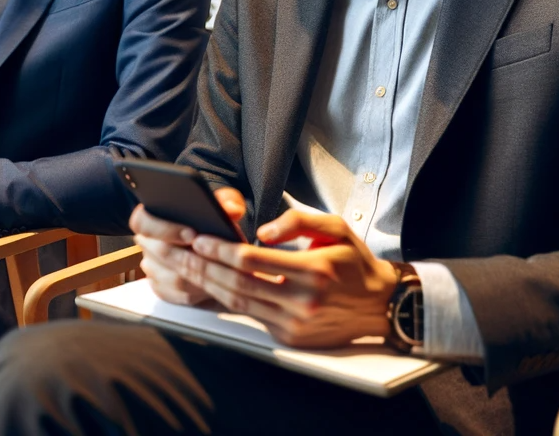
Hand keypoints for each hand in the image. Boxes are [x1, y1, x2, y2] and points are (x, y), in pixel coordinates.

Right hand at [132, 188, 248, 308]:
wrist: (206, 239)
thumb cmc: (208, 218)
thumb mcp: (218, 202)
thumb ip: (226, 200)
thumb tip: (232, 210)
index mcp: (149, 217)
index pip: (142, 222)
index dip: (164, 229)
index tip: (191, 233)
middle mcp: (147, 244)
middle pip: (159, 254)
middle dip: (190, 256)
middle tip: (214, 257)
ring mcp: (153, 268)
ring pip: (172, 279)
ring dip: (198, 277)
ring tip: (222, 272)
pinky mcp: (163, 289)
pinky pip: (178, 296)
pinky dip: (200, 292)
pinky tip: (217, 285)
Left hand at [187, 207, 397, 348]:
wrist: (381, 306)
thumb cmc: (354, 262)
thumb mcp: (335, 228)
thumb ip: (298, 221)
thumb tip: (261, 232)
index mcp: (313, 270)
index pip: (252, 260)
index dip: (220, 248)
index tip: (198, 236)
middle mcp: (303, 301)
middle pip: (237, 283)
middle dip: (203, 266)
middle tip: (178, 250)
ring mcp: (295, 323)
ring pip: (239, 302)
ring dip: (207, 284)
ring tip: (185, 266)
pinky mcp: (290, 337)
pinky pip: (251, 315)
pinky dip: (227, 300)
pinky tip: (209, 285)